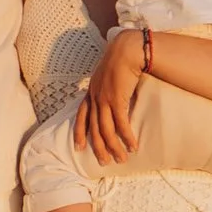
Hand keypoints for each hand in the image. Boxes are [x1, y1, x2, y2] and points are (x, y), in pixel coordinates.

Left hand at [76, 31, 143, 163]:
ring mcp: (104, 99)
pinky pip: (120, 124)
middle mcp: (95, 97)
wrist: (127, 49)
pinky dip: (126, 137)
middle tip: (104, 162)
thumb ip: (109, 86)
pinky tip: (132, 146)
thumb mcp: (109, 74)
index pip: (81, 115)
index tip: (78, 147)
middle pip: (93, 128)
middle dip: (98, 147)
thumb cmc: (122, 58)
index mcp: (91, 91)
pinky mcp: (117, 99)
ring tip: (121, 159)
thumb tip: (116, 94)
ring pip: (106, 130)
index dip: (79, 132)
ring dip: (114, 147)